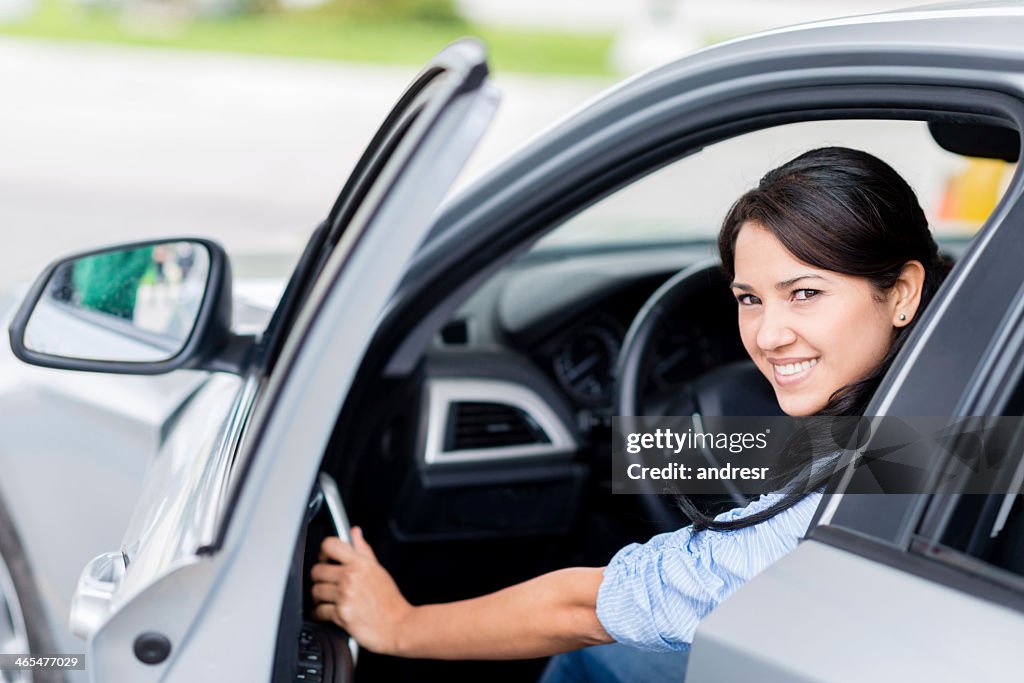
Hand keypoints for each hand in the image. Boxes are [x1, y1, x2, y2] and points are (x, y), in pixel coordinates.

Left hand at [310, 527, 412, 654]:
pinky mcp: (341, 615)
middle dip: (319, 578)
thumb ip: (363, 550)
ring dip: (318, 597)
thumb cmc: (390, 601)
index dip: (324, 551)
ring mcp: (345, 596)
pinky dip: (320, 613)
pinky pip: (319, 611)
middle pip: (317, 570)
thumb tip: (354, 532)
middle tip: (326, 582)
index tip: (325, 558)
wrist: (399, 626)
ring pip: (315, 591)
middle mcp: (351, 577)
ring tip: (327, 599)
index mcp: (361, 564)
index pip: (330, 545)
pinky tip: (327, 612)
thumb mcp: (378, 570)